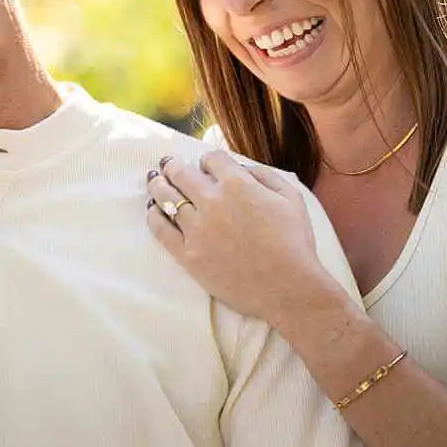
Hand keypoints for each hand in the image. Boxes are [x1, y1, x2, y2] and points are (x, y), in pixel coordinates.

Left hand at [145, 150, 331, 326]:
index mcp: (238, 184)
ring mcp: (197, 229)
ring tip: (153, 180)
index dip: (208, 160)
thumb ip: (265, 175)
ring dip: (157, 185)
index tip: (206, 165)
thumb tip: (241, 169)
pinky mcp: (188, 255)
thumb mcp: (291, 197)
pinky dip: (154, 216)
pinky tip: (152, 210)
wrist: (288, 288)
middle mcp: (212, 201)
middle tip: (165, 162)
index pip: (211, 159)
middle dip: (172, 164)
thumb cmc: (294, 243)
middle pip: (181, 173)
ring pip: (166, 197)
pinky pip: (161, 230)